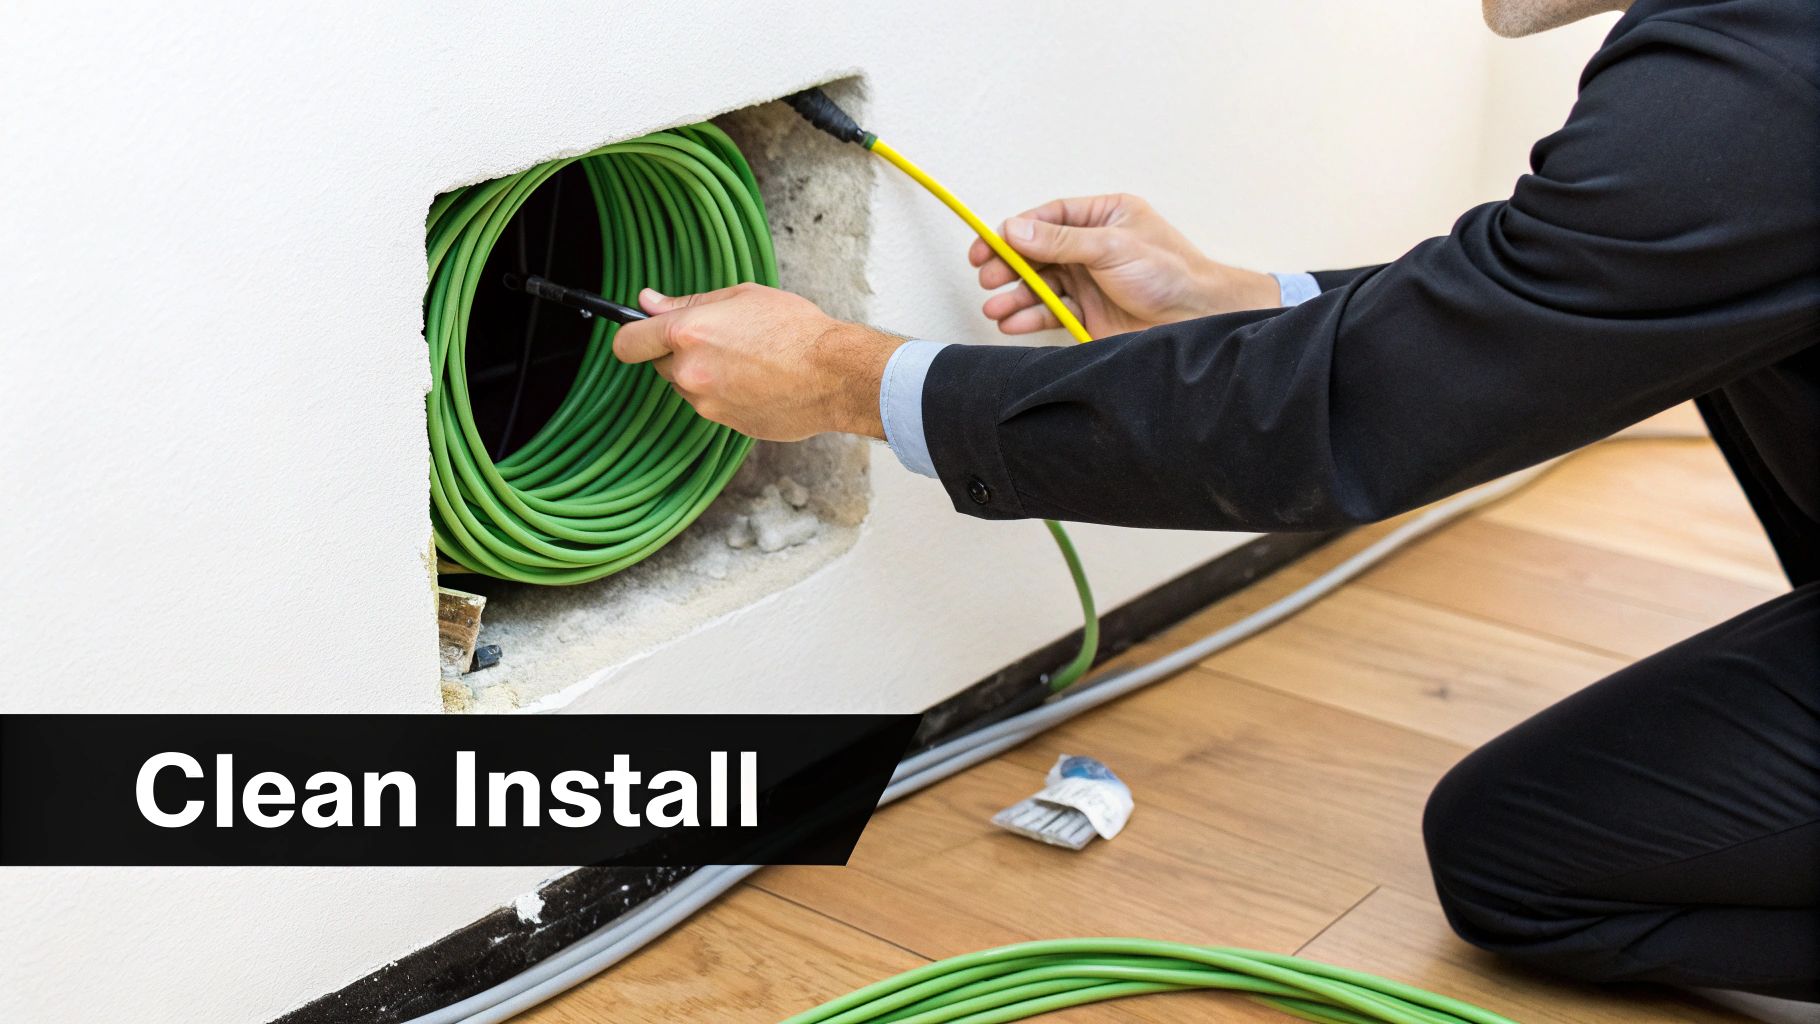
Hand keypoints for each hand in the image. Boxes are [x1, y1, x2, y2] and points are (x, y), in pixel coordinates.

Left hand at [610, 283, 899, 441]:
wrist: (834, 374)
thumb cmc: (795, 329)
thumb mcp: (741, 297)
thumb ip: (687, 303)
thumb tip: (648, 302)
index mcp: (688, 333)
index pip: (628, 341)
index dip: (630, 335)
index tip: (638, 333)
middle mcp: (690, 372)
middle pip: (661, 365)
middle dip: (680, 353)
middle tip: (721, 339)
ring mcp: (707, 404)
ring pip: (688, 387)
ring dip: (705, 375)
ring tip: (748, 361)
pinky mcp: (727, 425)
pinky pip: (714, 406)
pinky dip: (727, 394)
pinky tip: (759, 381)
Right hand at [969, 194, 1280, 336]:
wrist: (1196, 320)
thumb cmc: (1170, 273)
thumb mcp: (1111, 247)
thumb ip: (1060, 240)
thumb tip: (1015, 229)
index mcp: (1103, 217)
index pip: (1049, 218)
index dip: (1015, 231)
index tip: (987, 245)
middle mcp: (1093, 247)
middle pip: (1038, 252)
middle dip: (1009, 266)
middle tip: (986, 277)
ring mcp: (1090, 281)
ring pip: (1041, 285)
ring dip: (1015, 296)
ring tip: (994, 307)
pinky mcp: (1089, 312)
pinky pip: (1051, 311)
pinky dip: (1030, 318)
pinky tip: (1012, 322)